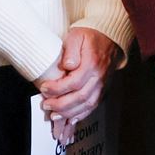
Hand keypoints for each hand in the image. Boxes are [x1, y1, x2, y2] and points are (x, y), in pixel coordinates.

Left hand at [37, 28, 116, 143]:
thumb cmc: (90, 36)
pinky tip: (71, 119)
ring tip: (54, 115)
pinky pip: (93, 106)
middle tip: (46, 105)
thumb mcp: (77, 35)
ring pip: (87, 104)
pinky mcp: (102, 89)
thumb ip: (71, 50)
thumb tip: (67, 66)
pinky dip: (81, 115)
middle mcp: (99, 77)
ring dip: (69, 113)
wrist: (109, 39)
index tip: (44, 88)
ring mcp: (102, 85)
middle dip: (60, 104)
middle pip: (80, 97)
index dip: (57, 88)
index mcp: (92, 64)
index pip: (74, 82)